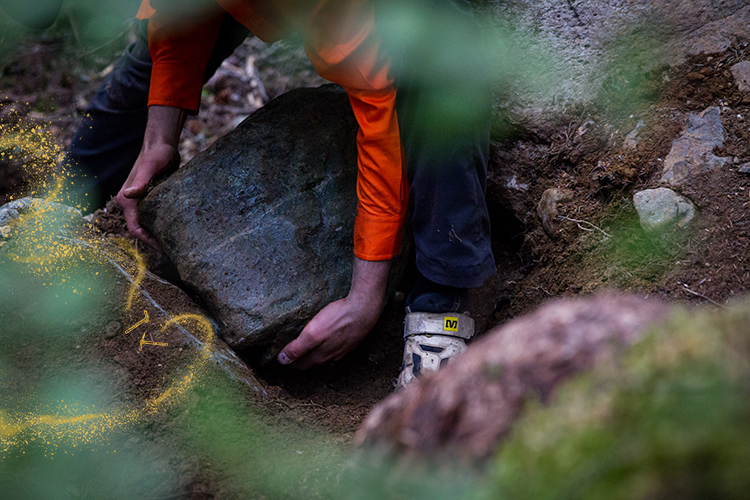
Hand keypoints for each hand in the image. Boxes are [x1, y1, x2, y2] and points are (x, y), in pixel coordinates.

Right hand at [115, 106, 185, 248]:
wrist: (162, 144)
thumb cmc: (157, 154)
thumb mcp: (151, 167)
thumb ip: (141, 182)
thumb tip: (128, 195)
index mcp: (127, 200)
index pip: (136, 229)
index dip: (149, 241)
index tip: (165, 248)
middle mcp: (131, 203)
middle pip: (142, 229)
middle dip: (156, 241)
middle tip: (176, 249)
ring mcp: (140, 202)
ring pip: (149, 224)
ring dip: (160, 233)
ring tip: (178, 243)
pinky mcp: (151, 199)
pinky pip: (155, 217)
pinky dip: (164, 224)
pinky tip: (178, 229)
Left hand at [278, 257, 390, 368]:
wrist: (364, 309)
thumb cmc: (338, 319)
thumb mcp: (313, 333)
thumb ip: (298, 348)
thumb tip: (282, 361)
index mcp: (321, 356)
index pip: (301, 365)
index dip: (290, 363)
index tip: (281, 361)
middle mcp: (332, 356)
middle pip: (313, 362)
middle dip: (301, 361)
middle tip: (290, 357)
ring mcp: (343, 349)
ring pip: (325, 356)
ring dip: (314, 355)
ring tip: (307, 350)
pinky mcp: (351, 340)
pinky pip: (336, 348)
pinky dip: (327, 347)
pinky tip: (327, 341)